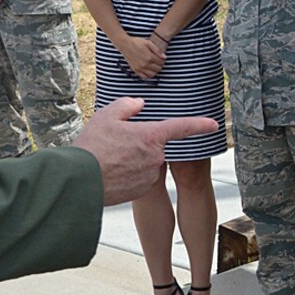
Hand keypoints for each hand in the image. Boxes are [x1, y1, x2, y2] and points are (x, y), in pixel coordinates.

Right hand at [75, 99, 219, 204]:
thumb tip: (139, 104)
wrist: (81, 180)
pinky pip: (138, 178)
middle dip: (137, 144)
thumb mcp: (106, 116)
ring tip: (108, 160)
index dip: (199, 125)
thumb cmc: (92, 147)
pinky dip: (127, 175)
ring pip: (144, 162)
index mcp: (151, 136)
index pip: (181, 127)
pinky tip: (111, 174)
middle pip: (152, 145)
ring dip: (131, 160)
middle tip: (113, 145)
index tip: (213, 124)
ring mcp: (150, 175)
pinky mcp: (142, 190)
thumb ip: (127, 106)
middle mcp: (156, 156)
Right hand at [121, 35, 165, 79]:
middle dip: (159, 65)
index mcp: (149, 57)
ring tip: (153, 66)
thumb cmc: (137, 42)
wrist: (125, 44)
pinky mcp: (135, 70)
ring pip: (152, 75)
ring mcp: (140, 68)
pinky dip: (148, 75)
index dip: (162, 60)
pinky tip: (148, 70)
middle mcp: (145, 64)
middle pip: (158, 69)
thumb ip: (157, 50)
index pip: (161, 62)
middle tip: (156, 61)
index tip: (160, 57)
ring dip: (154, 71)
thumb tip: (164, 57)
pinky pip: (144, 77)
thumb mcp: (148, 43)